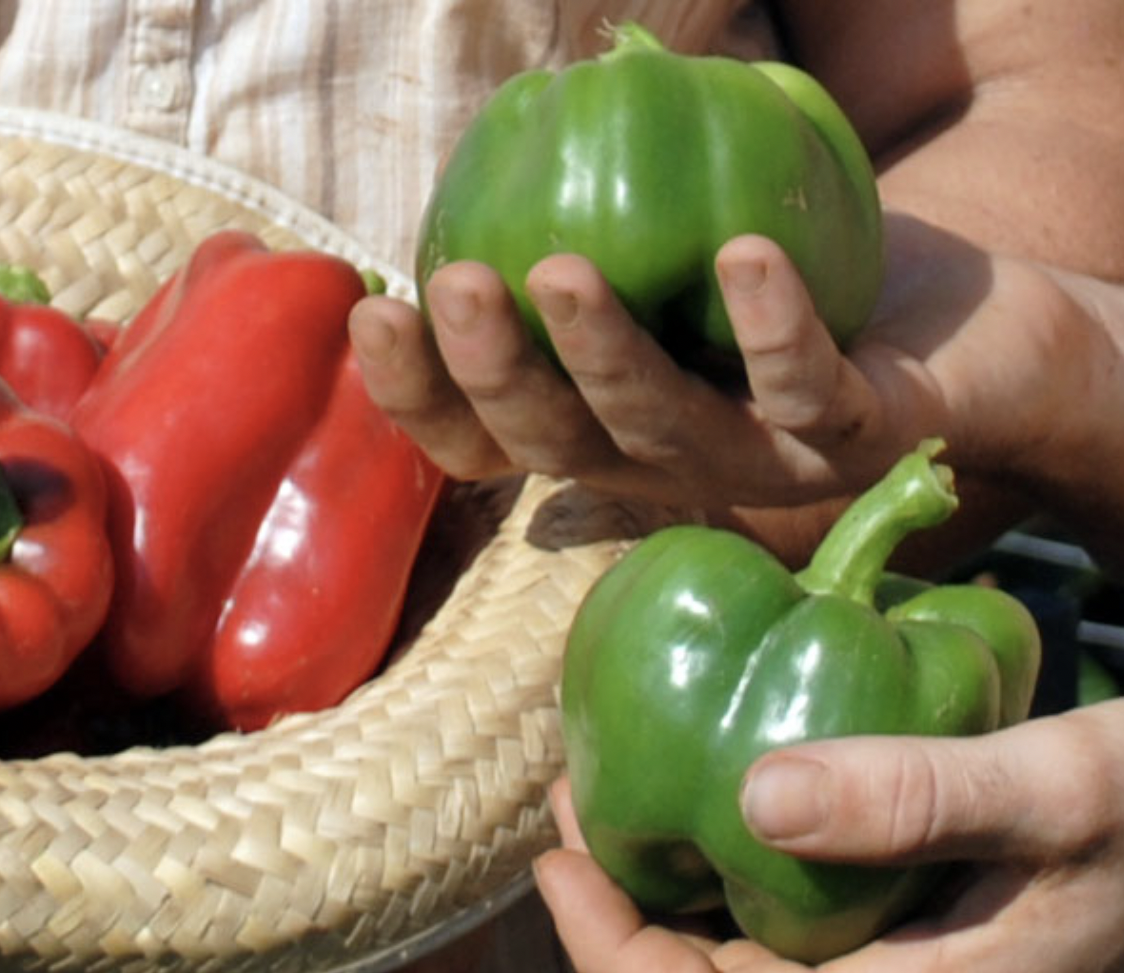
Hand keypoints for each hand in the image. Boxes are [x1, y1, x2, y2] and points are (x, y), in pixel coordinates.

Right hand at [351, 223, 1121, 558]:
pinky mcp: (854, 437)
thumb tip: (518, 131)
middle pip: (549, 442)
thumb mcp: (679, 251)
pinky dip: (774, 326)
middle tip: (453, 290)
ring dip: (601, 355)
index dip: (416, 393)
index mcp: (601, 429)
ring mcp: (754, 463)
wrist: (980, 336)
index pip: (481, 438)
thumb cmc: (803, 281)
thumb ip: (601, 226)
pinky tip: (743, 257)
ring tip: (559, 271)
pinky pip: (804, 387)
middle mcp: (660, 463)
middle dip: (491, 373)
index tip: (370, 311)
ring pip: (657, 428)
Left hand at [532, 702, 1123, 972]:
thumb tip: (748, 801)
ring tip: (628, 787)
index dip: (610, 956)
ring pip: (765, 960)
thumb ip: (914, 799)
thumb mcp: (1061, 786)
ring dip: (685, 887)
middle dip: (629, 913)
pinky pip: (816, 925)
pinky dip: (753, 868)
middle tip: (575, 801)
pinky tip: (738, 790)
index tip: (550, 863)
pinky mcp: (953, 947)